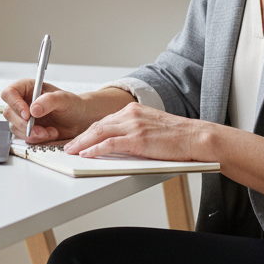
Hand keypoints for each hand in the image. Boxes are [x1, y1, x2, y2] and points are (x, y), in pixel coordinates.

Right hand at [1, 80, 133, 143]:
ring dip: (32, 133)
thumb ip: (49, 101)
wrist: (80, 120)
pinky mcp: (27, 130)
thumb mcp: (64, 99)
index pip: (9, 93)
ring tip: (50, 132)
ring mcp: (23, 117)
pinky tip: (49, 134)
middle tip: (41, 129)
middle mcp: (22, 101)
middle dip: (25, 124)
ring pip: (15, 127)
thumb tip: (33, 109)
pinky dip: (36, 139)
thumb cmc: (73, 105)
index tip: (27, 115)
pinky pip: (23, 137)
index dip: (14, 104)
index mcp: (27, 88)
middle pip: (9, 112)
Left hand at [64, 101, 200, 159]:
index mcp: (133, 110)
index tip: (78, 139)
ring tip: (71, 151)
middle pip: (98, 125)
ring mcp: (134, 125)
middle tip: (68, 146)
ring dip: (83, 143)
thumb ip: (133, 131)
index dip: (88, 131)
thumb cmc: (177, 137)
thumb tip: (116, 144)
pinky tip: (87, 154)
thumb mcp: (151, 127)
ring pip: (100, 132)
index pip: (104, 120)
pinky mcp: (138, 138)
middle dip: (81, 137)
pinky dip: (96, 149)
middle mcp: (131, 114)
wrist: (196, 137)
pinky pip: (110, 143)